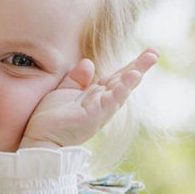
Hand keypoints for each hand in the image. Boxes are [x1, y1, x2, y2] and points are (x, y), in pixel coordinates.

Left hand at [19, 49, 158, 149]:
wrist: (39, 141)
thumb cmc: (50, 120)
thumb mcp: (63, 92)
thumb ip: (76, 79)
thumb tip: (88, 62)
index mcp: (96, 96)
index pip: (116, 77)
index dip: (130, 65)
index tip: (146, 53)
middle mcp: (102, 103)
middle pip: (124, 81)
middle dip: (140, 66)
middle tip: (155, 52)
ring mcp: (100, 110)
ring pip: (122, 89)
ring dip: (136, 74)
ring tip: (149, 58)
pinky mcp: (94, 115)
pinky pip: (111, 99)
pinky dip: (123, 88)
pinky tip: (134, 76)